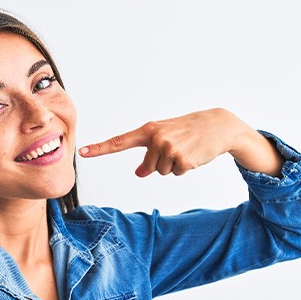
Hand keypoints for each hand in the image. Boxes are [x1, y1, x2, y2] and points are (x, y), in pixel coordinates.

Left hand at [78, 108, 283, 176]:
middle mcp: (156, 138)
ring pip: (162, 172)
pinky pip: (177, 174)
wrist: (218, 125)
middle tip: (177, 148)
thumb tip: (139, 173)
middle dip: (161, 164)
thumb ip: (149, 154)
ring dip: (174, 165)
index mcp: (148, 130)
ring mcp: (169, 148)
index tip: (82, 153)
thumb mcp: (165, 138)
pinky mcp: (183, 159)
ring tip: (186, 150)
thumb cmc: (188, 131)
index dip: (100, 149)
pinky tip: (193, 155)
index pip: (119, 142)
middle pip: (148, 168)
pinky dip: (185, 168)